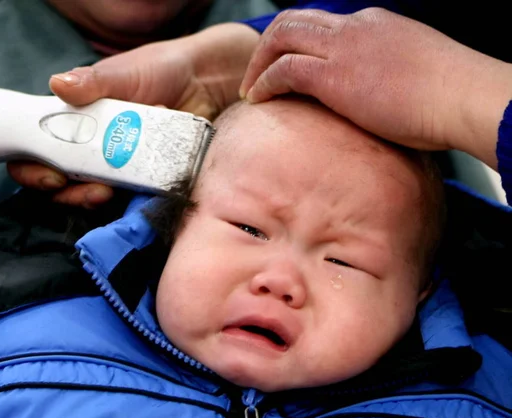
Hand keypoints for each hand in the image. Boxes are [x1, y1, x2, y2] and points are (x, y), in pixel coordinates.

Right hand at [8, 23, 259, 206]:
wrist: (209, 83)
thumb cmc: (162, 71)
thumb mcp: (125, 73)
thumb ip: (94, 82)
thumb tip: (59, 85)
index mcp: (76, 121)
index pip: (37, 150)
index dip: (31, 167)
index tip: (48, 174)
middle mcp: (92, 148)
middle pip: (59, 183)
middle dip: (62, 192)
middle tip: (77, 186)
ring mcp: (118, 167)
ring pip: (90, 196)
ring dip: (88, 199)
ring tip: (104, 192)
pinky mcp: (146, 180)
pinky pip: (129, 201)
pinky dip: (126, 204)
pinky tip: (132, 196)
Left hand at [239, 8, 511, 168]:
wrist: (462, 98)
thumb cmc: (448, 97)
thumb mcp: (413, 76)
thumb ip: (387, 78)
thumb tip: (378, 103)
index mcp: (374, 26)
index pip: (322, 26)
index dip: (296, 45)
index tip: (284, 68)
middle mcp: (355, 28)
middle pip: (295, 21)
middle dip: (268, 45)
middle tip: (256, 76)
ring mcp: (343, 48)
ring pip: (282, 37)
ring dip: (258, 63)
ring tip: (250, 90)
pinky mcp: (334, 75)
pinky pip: (283, 70)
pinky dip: (263, 83)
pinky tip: (256, 100)